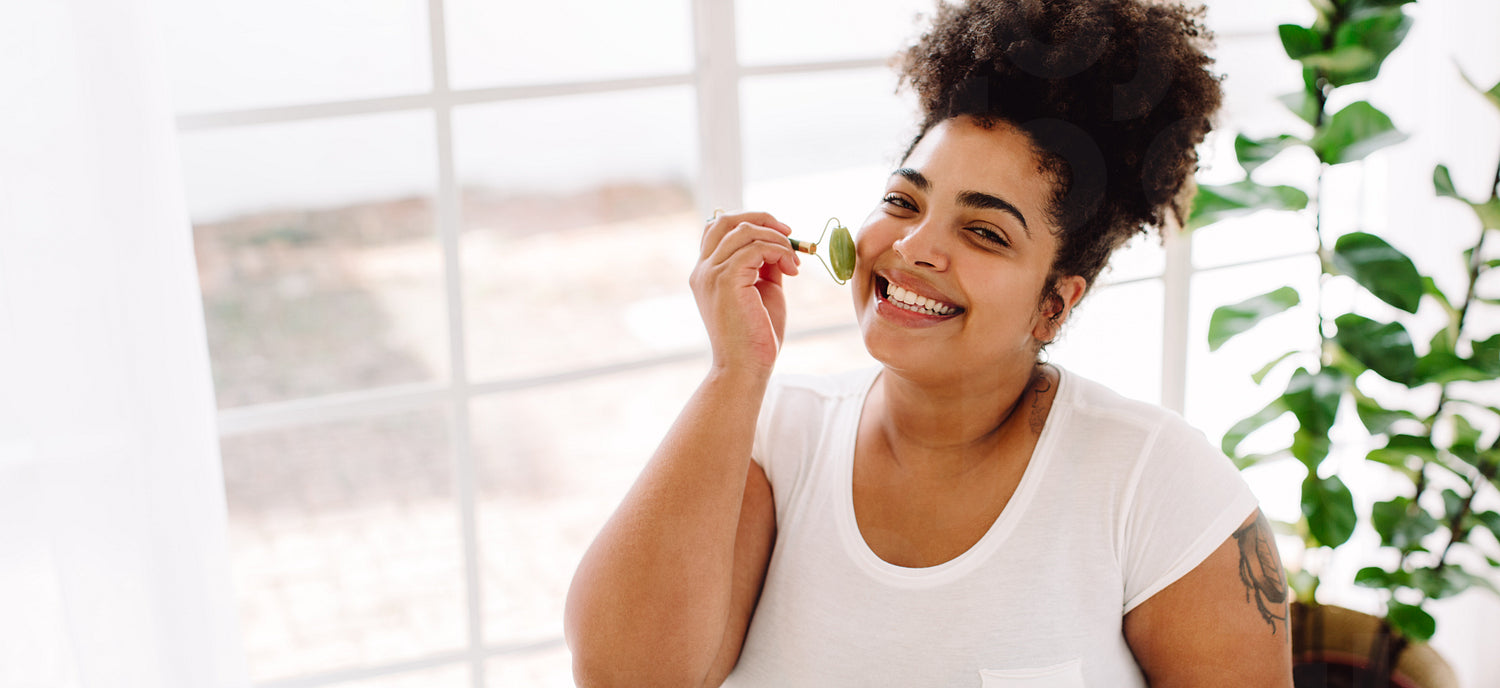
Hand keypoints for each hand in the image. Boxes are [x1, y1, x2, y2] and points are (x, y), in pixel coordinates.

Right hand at [690, 211, 799, 375]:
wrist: (746, 368)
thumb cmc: (756, 336)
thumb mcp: (763, 290)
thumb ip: (766, 265)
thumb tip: (780, 242)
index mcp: (707, 272)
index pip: (717, 228)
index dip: (749, 221)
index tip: (780, 233)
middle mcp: (703, 269)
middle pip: (725, 220)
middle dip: (761, 218)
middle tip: (789, 232)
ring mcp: (711, 273)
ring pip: (744, 231)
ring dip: (777, 239)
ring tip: (794, 262)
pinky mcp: (725, 280)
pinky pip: (755, 248)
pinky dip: (779, 252)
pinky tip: (791, 270)